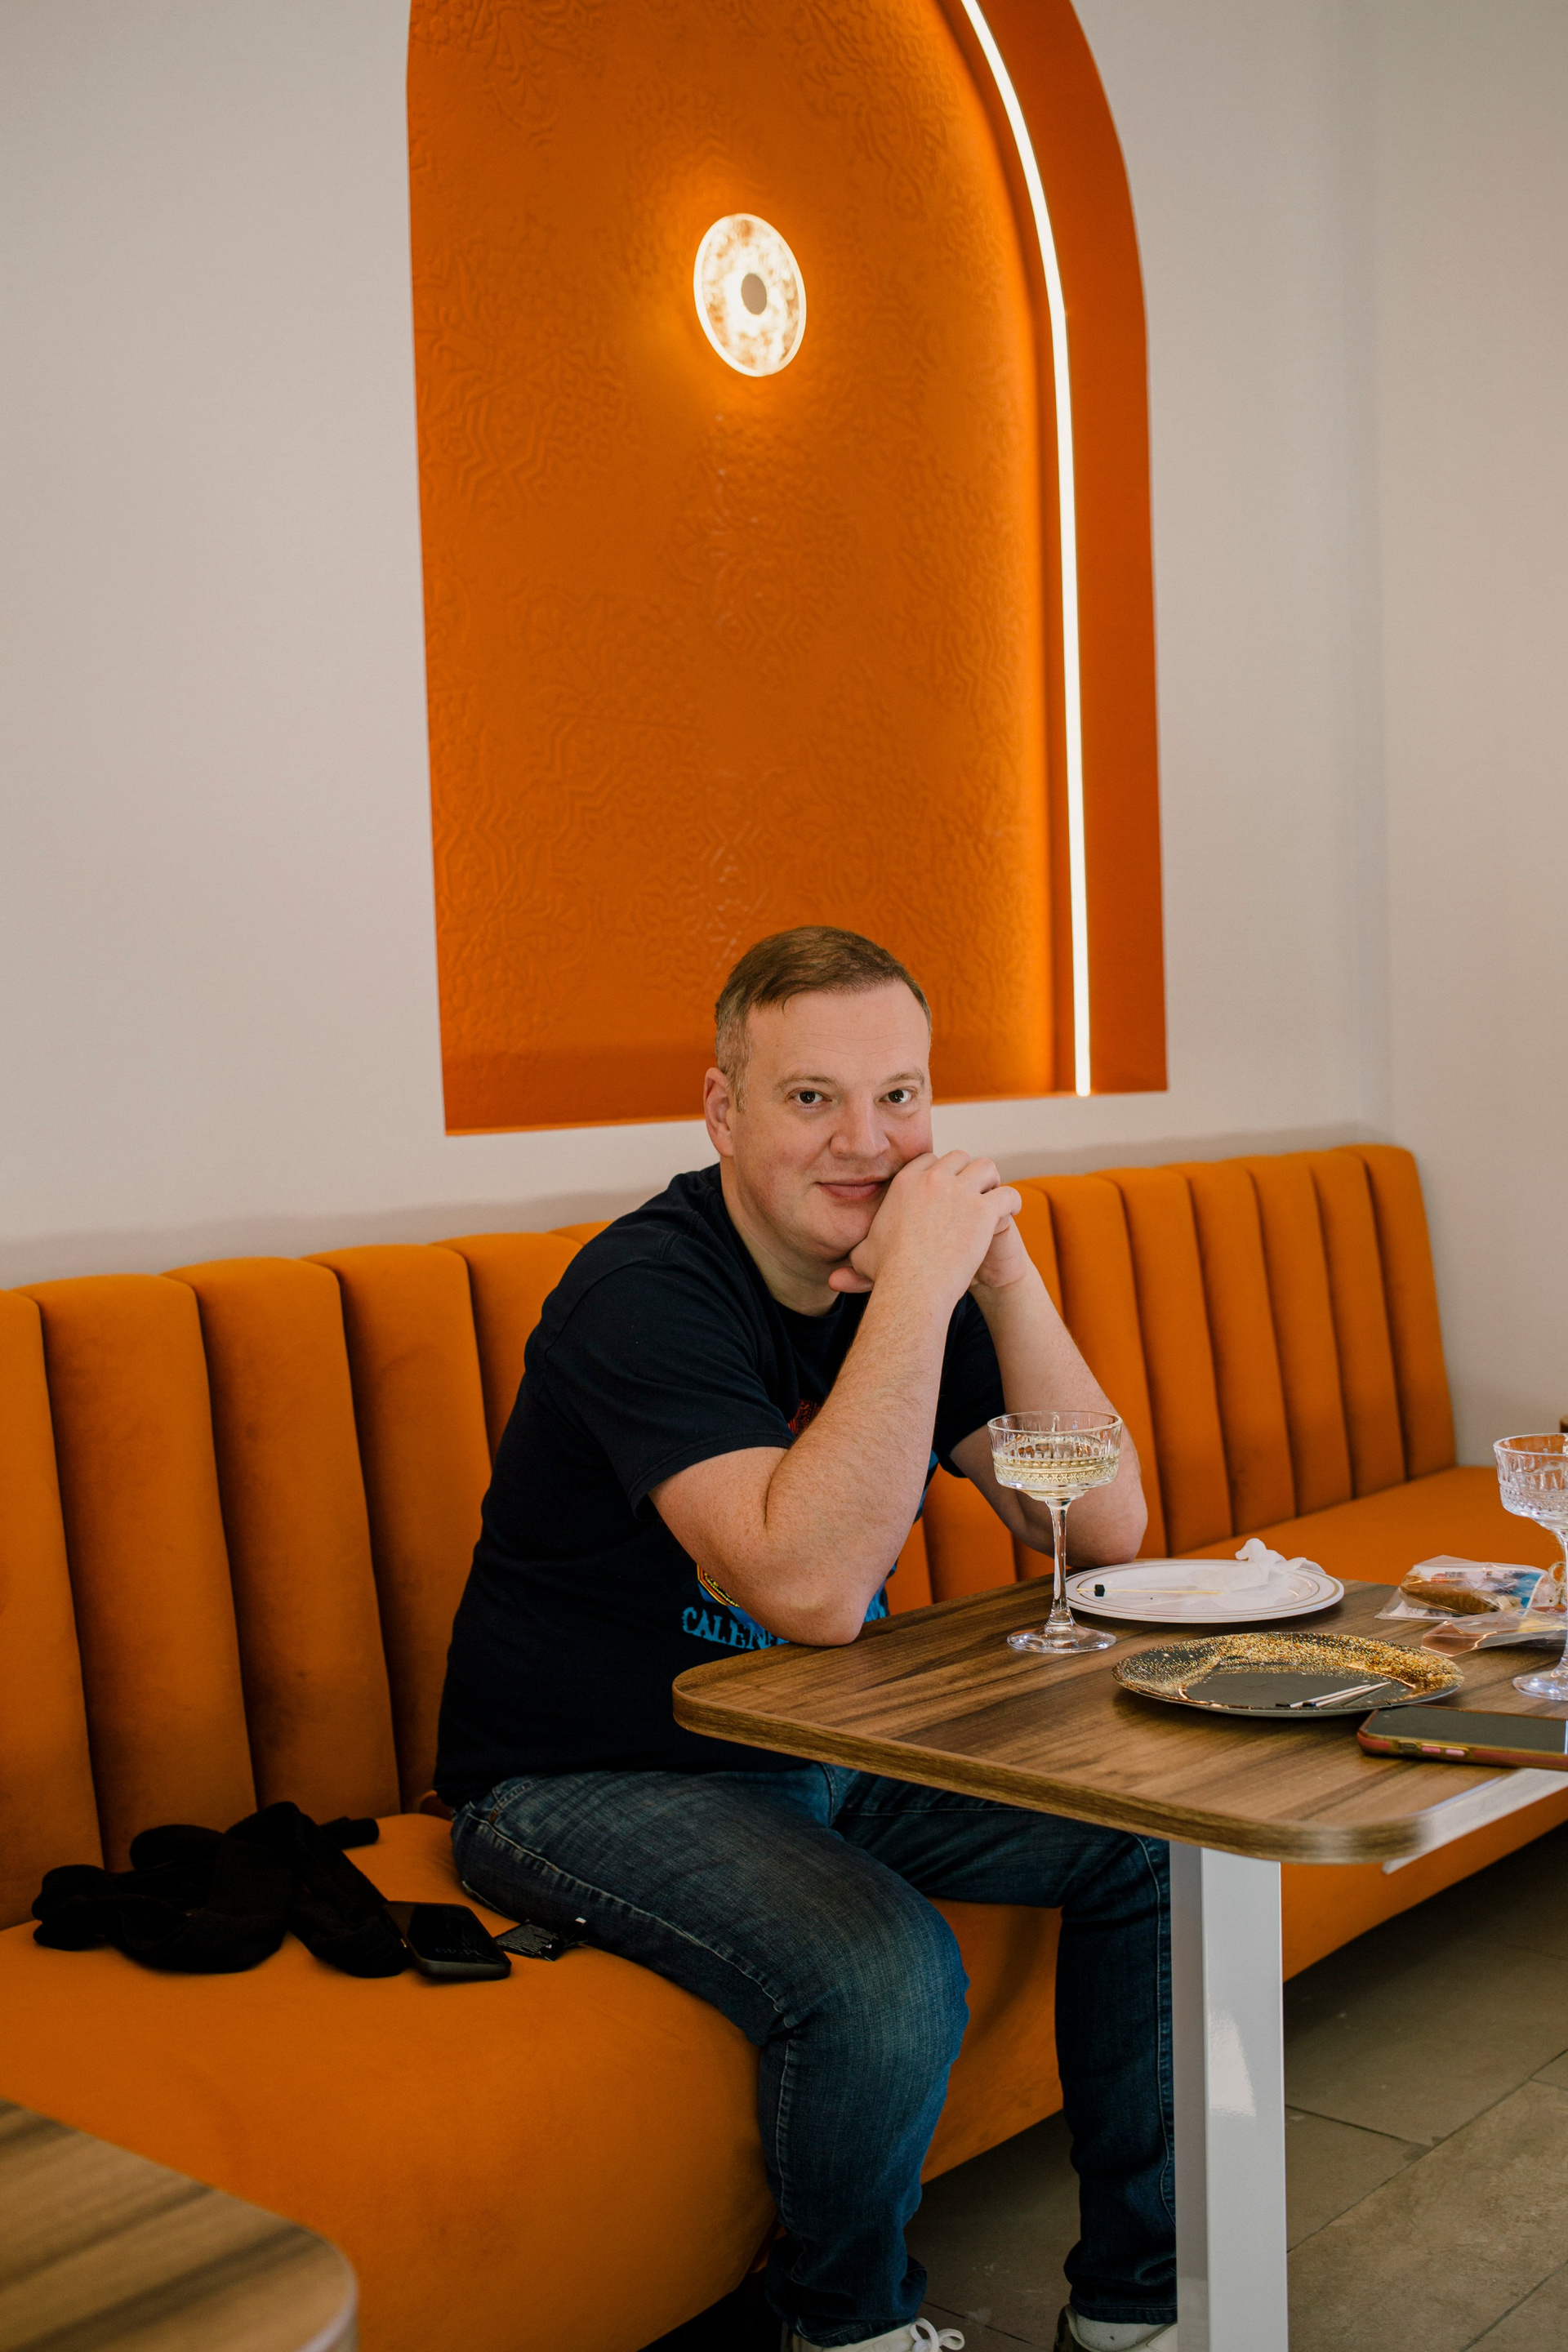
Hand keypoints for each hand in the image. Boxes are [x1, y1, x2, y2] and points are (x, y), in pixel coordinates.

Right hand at [827, 1151, 1022, 1303]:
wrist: (912, 1288)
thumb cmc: (888, 1275)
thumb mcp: (865, 1257)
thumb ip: (854, 1258)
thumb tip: (834, 1278)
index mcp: (906, 1182)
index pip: (930, 1159)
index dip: (941, 1171)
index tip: (947, 1187)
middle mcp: (932, 1179)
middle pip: (959, 1156)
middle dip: (968, 1172)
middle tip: (974, 1192)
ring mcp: (959, 1192)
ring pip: (987, 1167)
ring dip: (992, 1181)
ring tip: (993, 1199)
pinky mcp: (983, 1210)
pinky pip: (1007, 1194)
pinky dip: (1012, 1203)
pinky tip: (1010, 1214)